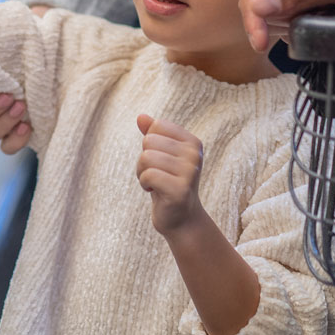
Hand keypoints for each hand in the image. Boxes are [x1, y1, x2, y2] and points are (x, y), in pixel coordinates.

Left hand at [136, 115, 203, 236]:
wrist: (181, 218)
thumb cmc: (168, 182)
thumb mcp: (161, 155)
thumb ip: (152, 134)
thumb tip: (140, 116)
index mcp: (192, 142)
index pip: (156, 126)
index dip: (149, 143)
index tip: (159, 161)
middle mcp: (194, 154)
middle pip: (149, 141)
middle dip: (144, 160)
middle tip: (156, 175)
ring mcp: (189, 172)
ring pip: (146, 157)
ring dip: (142, 173)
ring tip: (155, 183)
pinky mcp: (180, 190)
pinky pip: (148, 175)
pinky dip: (144, 183)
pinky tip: (155, 192)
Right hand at [238, 0, 334, 51]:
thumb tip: (257, 6)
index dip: (252, 9)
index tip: (260, 40)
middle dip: (269, 18)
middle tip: (285, 42)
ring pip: (274, 6)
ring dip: (285, 24)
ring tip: (313, 28)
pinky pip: (293, 12)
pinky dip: (299, 25)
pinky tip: (316, 29)